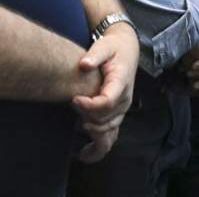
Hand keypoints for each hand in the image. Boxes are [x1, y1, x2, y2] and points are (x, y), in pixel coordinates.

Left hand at [72, 23, 138, 162]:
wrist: (127, 49)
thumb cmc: (113, 47)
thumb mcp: (104, 45)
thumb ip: (95, 54)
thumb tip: (84, 64)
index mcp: (121, 82)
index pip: (108, 101)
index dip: (90, 105)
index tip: (74, 100)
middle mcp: (124, 98)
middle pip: (107, 117)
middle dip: (88, 115)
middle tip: (71, 104)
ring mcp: (122, 107)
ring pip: (109, 128)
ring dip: (93, 130)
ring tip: (77, 126)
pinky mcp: (117, 112)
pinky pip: (111, 133)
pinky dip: (99, 144)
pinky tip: (84, 153)